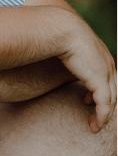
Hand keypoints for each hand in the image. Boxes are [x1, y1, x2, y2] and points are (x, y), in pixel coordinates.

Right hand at [58, 16, 115, 132]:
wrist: (61, 29)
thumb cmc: (56, 35)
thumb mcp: (63, 47)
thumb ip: (62, 56)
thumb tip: (45, 58)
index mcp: (101, 55)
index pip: (107, 78)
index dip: (100, 91)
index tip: (86, 101)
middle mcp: (107, 64)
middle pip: (114, 90)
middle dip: (107, 106)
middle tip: (96, 118)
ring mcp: (105, 72)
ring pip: (111, 100)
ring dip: (104, 115)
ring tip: (95, 126)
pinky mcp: (100, 80)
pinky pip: (104, 104)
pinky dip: (102, 116)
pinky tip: (95, 126)